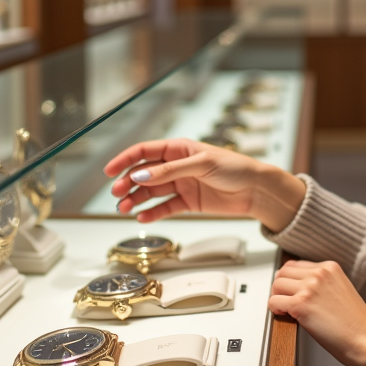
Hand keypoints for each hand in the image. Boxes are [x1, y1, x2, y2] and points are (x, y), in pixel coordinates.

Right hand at [103, 138, 305, 230]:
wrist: (256, 190)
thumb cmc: (235, 168)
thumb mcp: (202, 164)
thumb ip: (170, 171)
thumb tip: (141, 175)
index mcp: (180, 148)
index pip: (145, 151)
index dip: (125, 159)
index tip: (109, 171)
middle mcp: (177, 165)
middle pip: (144, 173)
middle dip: (128, 182)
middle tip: (117, 194)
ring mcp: (182, 183)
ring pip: (151, 191)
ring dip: (136, 199)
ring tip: (124, 208)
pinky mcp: (189, 201)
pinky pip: (165, 207)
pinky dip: (152, 212)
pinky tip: (142, 217)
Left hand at [269, 260, 365, 365]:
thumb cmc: (357, 323)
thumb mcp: (342, 290)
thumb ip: (323, 283)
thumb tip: (300, 287)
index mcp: (330, 267)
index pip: (297, 264)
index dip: (291, 280)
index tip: (290, 290)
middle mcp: (319, 274)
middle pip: (284, 272)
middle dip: (282, 287)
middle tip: (284, 300)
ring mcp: (309, 288)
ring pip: (276, 284)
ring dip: (278, 297)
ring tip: (286, 309)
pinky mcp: (300, 305)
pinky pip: (274, 301)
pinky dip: (275, 309)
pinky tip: (285, 316)